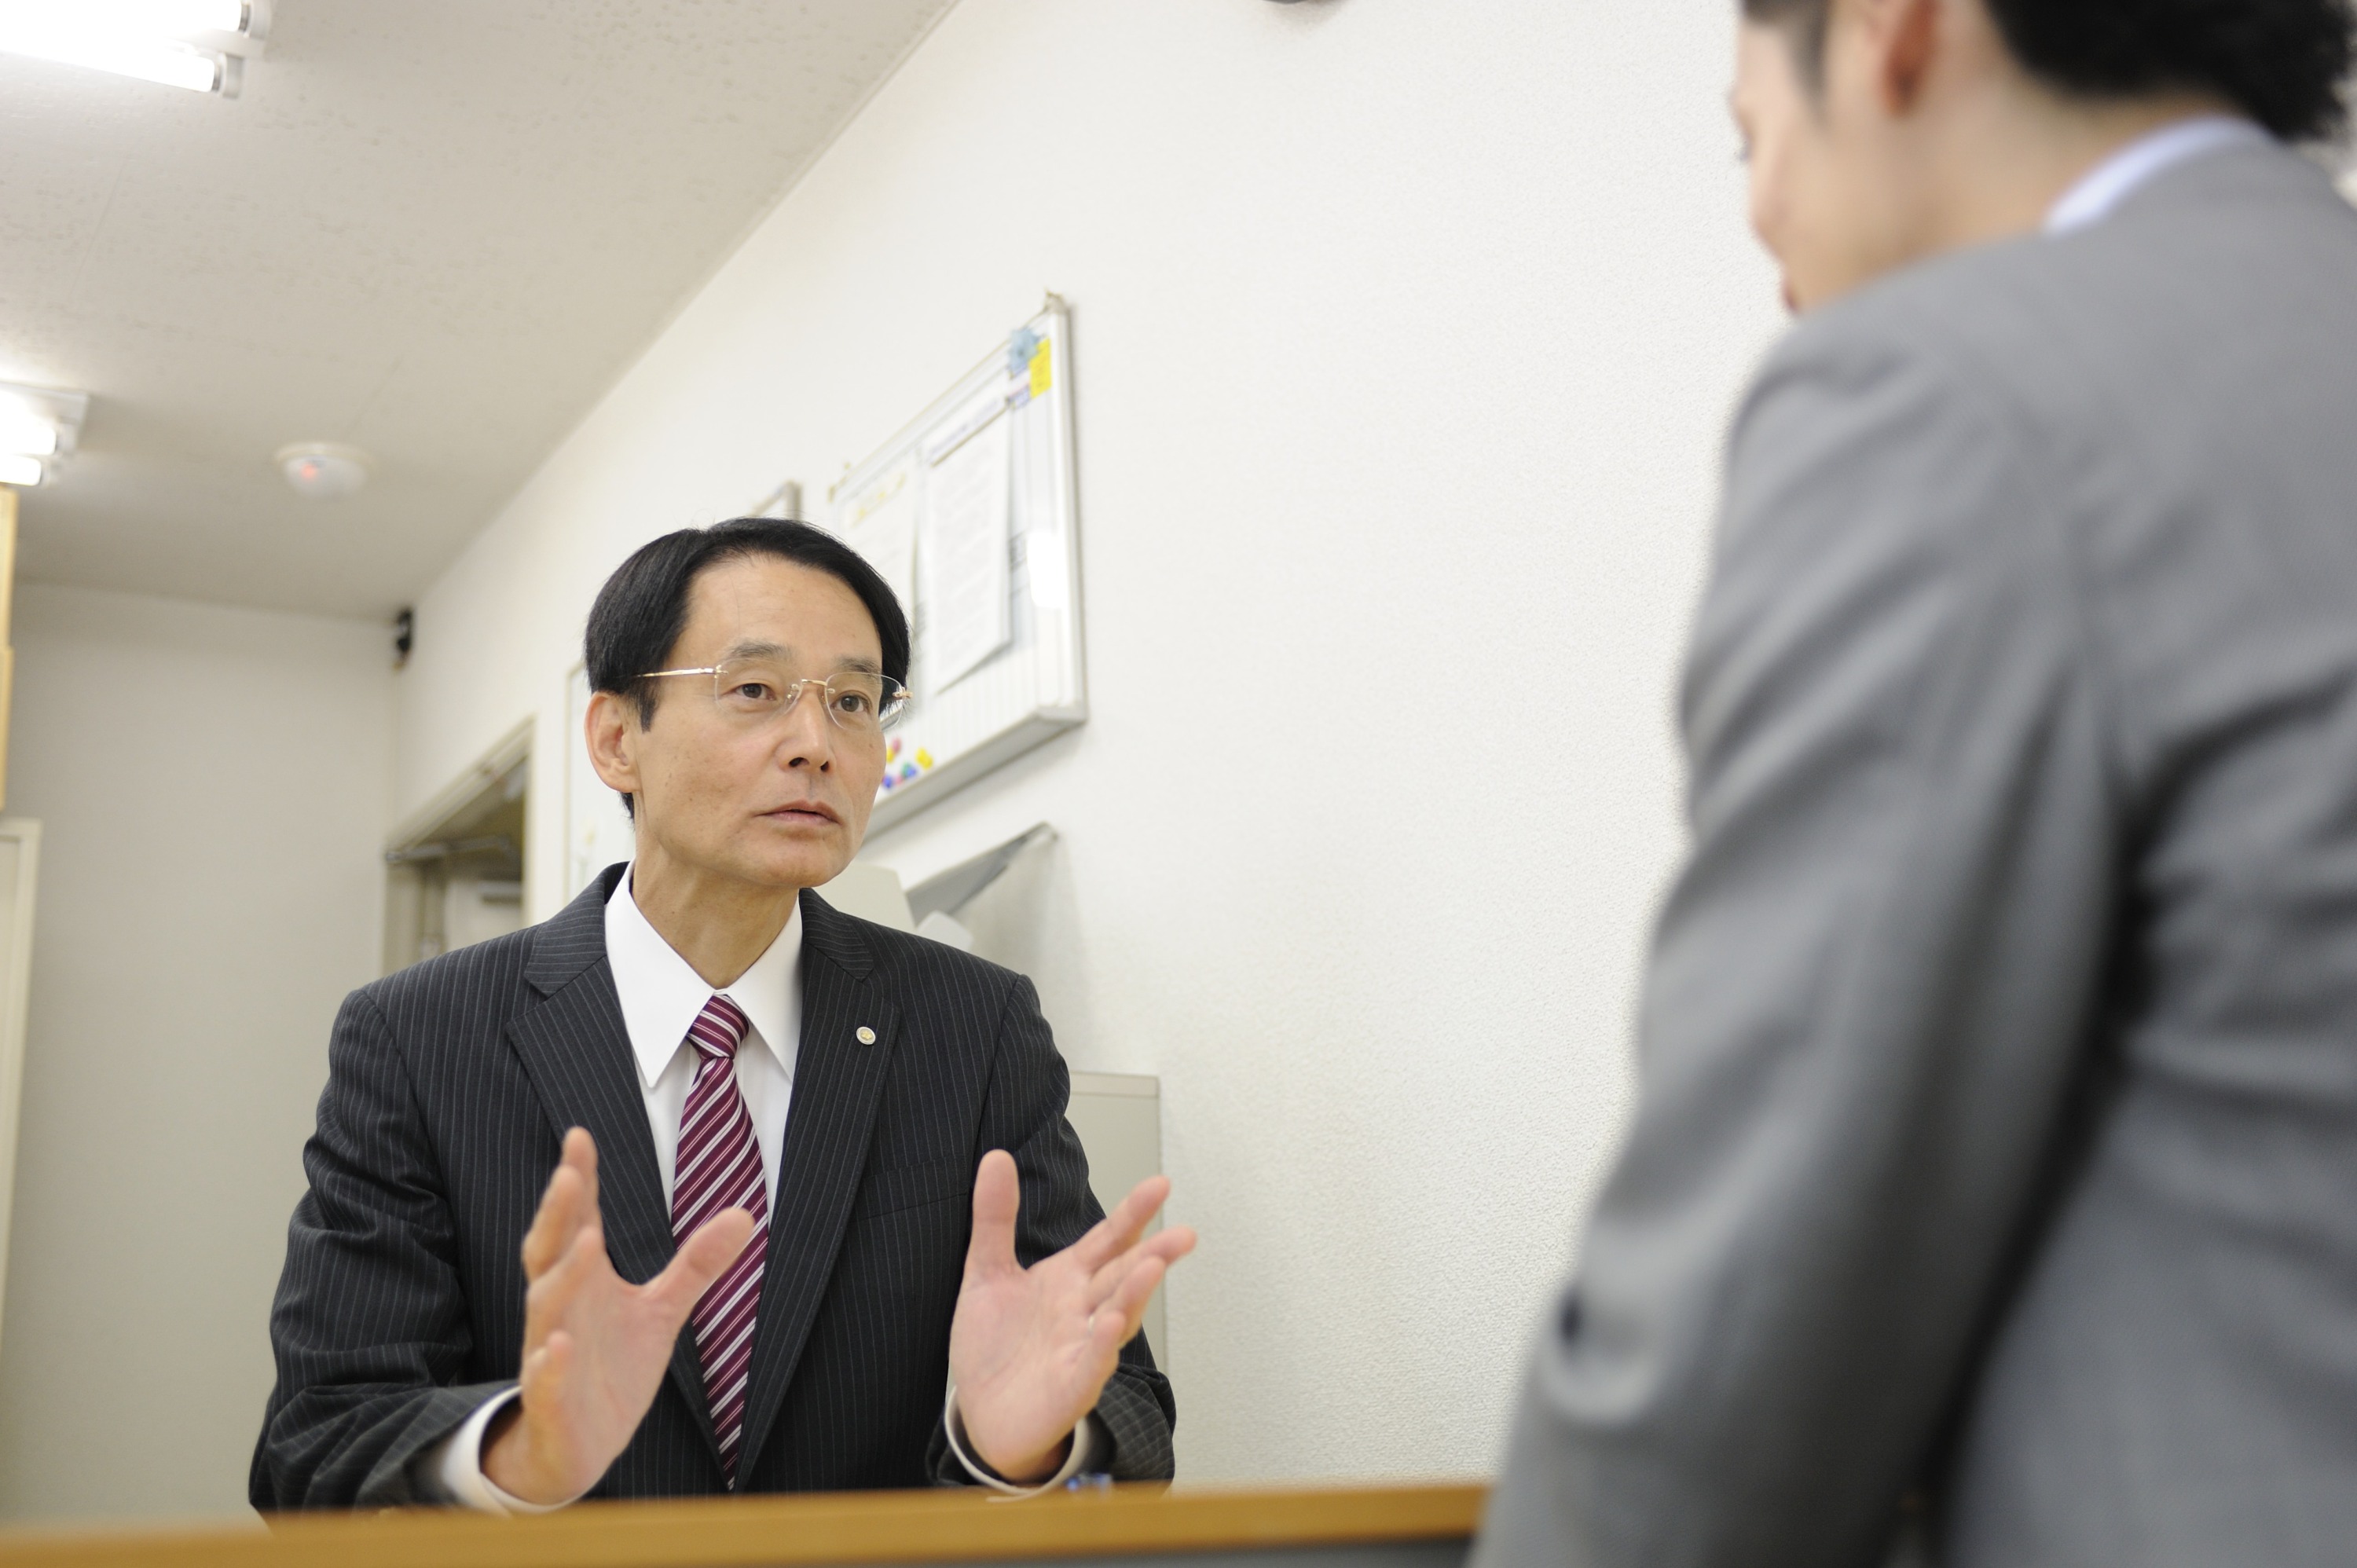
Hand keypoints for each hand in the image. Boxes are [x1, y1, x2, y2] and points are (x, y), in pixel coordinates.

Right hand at [482, 1128, 755, 1504]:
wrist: (578, 1446)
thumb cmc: (611, 1368)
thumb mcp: (660, 1312)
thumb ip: (695, 1264)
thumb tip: (744, 1214)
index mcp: (583, 1280)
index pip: (577, 1220)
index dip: (578, 1180)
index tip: (580, 1135)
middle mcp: (561, 1307)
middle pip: (551, 1252)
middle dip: (559, 1213)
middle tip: (572, 1172)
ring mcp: (550, 1351)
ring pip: (546, 1307)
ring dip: (563, 1276)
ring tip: (586, 1241)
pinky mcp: (550, 1400)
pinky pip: (543, 1378)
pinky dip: (550, 1362)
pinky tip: (559, 1346)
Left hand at [949, 1150, 1196, 1482]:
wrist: (980, 1414)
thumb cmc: (995, 1344)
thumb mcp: (986, 1272)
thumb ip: (995, 1218)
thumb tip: (997, 1156)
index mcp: (1069, 1278)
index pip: (1109, 1240)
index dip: (1133, 1213)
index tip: (1160, 1185)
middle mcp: (1083, 1310)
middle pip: (1124, 1276)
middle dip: (1154, 1254)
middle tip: (1184, 1234)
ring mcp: (1081, 1349)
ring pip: (1117, 1317)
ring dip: (1136, 1294)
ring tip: (1152, 1267)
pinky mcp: (1070, 1389)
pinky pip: (1091, 1367)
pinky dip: (1102, 1347)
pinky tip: (1112, 1325)